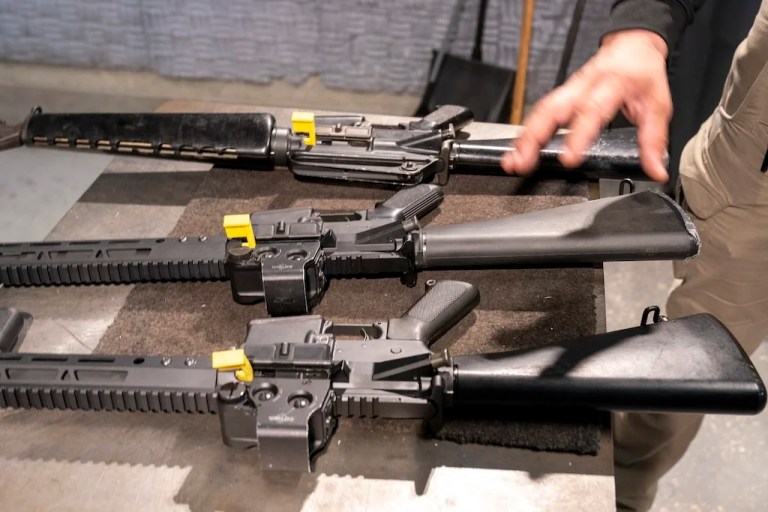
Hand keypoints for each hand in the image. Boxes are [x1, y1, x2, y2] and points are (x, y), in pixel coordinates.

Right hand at [501, 30, 671, 181]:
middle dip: (534, 137)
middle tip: (523, 161)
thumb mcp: (658, 105)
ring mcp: (569, 89)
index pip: (591, 111)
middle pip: (552, 109)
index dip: (577, 136)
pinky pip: (539, 111)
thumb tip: (656, 170)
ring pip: (540, 111)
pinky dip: (526, 132)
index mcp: (610, 85)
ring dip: (524, 137)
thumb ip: (653, 140)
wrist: (632, 46)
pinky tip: (517, 149)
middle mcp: (584, 85)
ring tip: (513, 160)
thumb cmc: (642, 73)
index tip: (569, 159)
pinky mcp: (561, 95)